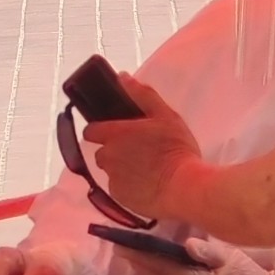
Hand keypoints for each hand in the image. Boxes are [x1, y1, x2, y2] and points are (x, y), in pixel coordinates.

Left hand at [82, 74, 200, 219]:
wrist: (184, 188)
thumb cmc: (176, 148)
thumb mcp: (165, 115)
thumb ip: (142, 95)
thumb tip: (122, 77)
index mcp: (115, 134)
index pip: (91, 130)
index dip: (100, 130)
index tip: (115, 131)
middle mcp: (108, 156)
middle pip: (102, 151)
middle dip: (114, 150)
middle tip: (138, 150)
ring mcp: (112, 178)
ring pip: (111, 170)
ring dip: (122, 168)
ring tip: (145, 169)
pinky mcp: (119, 197)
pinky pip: (119, 188)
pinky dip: (129, 185)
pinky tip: (147, 184)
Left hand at [116, 238, 272, 274]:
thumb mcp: (233, 260)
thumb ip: (210, 252)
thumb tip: (189, 243)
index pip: (160, 266)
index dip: (140, 254)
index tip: (123, 243)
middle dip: (136, 261)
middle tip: (118, 245)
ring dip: (143, 269)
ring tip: (129, 254)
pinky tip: (150, 269)